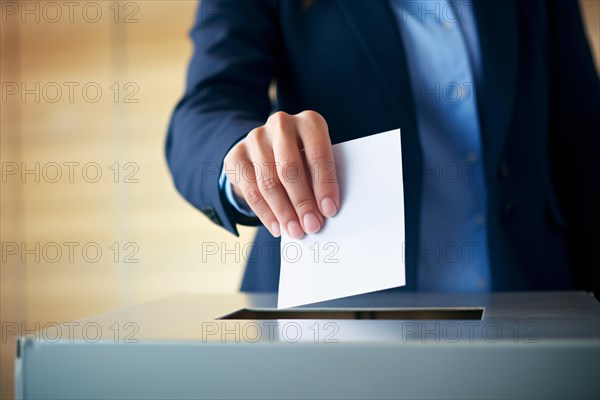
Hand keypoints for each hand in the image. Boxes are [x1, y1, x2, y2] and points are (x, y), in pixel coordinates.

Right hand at [224, 111, 338, 238]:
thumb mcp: (317, 160)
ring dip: (284, 212)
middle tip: (312, 226)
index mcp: (309, 122)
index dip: (324, 184)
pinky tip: (277, 227)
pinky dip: (265, 213)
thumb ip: (321, 178)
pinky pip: (251, 190)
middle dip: (302, 202)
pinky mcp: (236, 155)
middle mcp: (281, 125)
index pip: (317, 154)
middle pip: (290, 168)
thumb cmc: (304, 157)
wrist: (269, 147)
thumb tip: (325, 212)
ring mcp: (256, 138)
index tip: (329, 210)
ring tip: (296, 231)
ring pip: (268, 182)